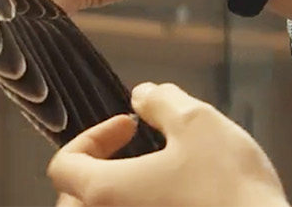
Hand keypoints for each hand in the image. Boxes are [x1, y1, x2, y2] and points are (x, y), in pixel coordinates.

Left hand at [48, 82, 287, 206]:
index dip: (91, 137)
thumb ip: (162, 102)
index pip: (63, 166)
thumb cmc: (228, 186)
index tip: (129, 126)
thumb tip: (142, 95)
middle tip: (132, 155)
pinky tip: (176, 200)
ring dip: (116, 197)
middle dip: (95, 173)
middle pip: (72, 201)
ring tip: (153, 178)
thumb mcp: (198, 124)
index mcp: (104, 192)